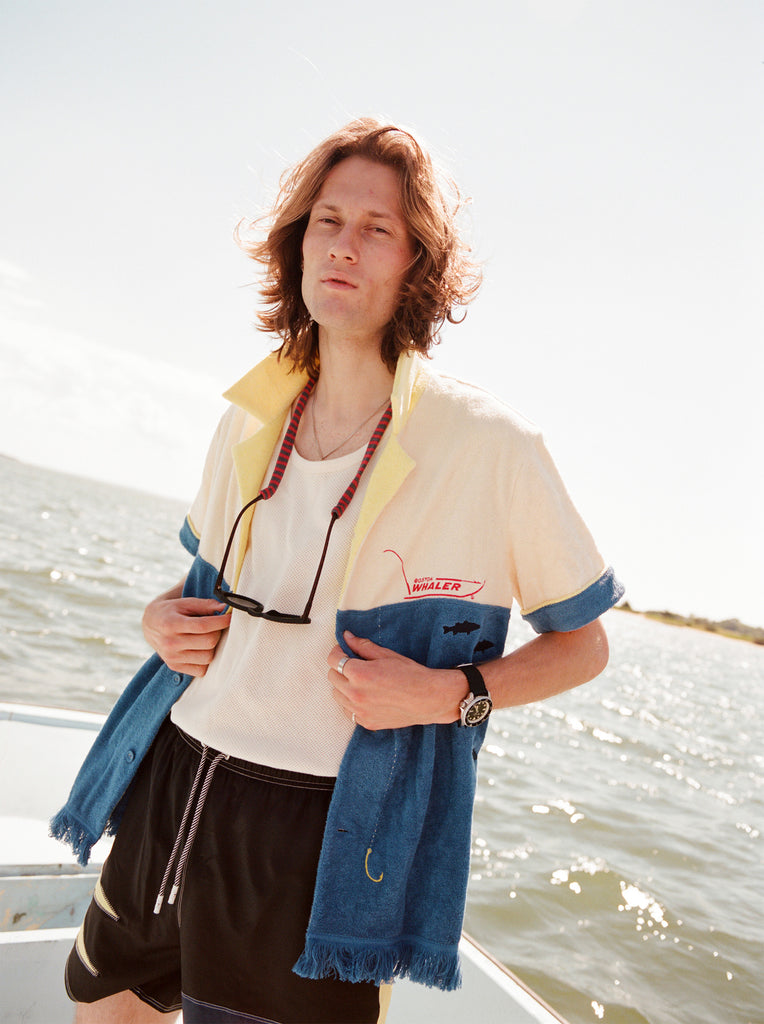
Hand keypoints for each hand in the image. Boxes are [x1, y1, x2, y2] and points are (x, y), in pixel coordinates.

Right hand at [142, 593, 229, 675]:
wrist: (150, 625)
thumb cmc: (171, 611)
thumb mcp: (184, 602)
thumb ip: (205, 605)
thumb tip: (225, 608)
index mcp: (171, 624)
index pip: (203, 626)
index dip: (221, 622)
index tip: (230, 617)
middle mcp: (170, 643)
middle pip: (208, 642)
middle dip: (218, 632)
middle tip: (217, 626)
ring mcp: (172, 657)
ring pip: (208, 657)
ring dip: (213, 647)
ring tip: (207, 637)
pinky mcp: (174, 667)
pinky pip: (201, 670)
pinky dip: (205, 660)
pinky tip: (200, 649)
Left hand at [328, 631, 465, 729]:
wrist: (429, 699)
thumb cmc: (411, 674)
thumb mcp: (386, 655)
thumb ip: (362, 646)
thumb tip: (346, 637)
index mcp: (359, 674)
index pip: (333, 660)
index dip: (337, 652)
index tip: (343, 651)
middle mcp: (355, 694)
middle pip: (332, 677)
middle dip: (340, 668)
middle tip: (354, 664)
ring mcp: (360, 711)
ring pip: (337, 695)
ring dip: (343, 686)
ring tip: (360, 681)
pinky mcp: (366, 722)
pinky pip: (348, 711)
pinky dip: (351, 703)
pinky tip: (365, 696)